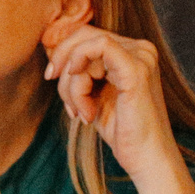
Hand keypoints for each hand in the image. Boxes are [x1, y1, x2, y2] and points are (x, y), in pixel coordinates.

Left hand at [44, 21, 177, 174]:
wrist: (146, 159)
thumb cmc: (119, 128)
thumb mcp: (90, 91)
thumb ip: (76, 68)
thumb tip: (48, 44)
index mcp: (131, 52)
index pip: (84, 34)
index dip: (61, 51)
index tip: (51, 77)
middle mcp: (140, 48)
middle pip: (82, 34)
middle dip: (62, 63)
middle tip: (62, 94)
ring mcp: (142, 56)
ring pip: (84, 47)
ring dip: (72, 84)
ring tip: (83, 112)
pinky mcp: (137, 69)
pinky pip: (98, 48)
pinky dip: (80, 78)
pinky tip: (86, 106)